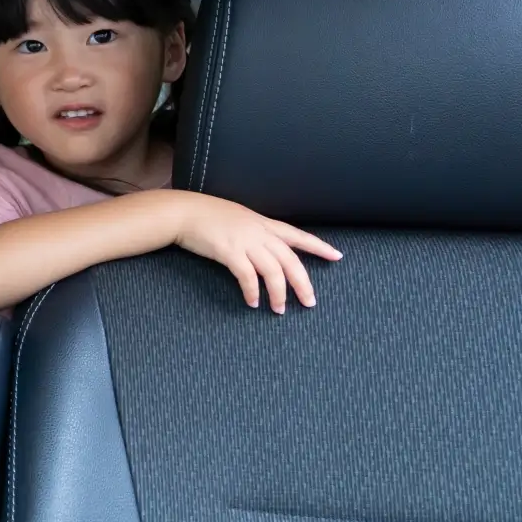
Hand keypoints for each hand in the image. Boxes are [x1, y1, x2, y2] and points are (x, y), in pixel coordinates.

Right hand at [169, 194, 341, 313]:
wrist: (184, 212)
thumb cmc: (207, 215)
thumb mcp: (238, 219)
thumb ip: (254, 231)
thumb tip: (263, 246)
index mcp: (264, 224)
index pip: (298, 236)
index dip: (319, 247)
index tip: (337, 256)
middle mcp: (260, 232)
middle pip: (291, 260)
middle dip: (303, 284)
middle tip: (309, 303)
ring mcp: (245, 242)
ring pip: (273, 271)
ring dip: (278, 294)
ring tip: (279, 309)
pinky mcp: (229, 252)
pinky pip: (248, 277)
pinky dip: (253, 292)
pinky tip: (253, 303)